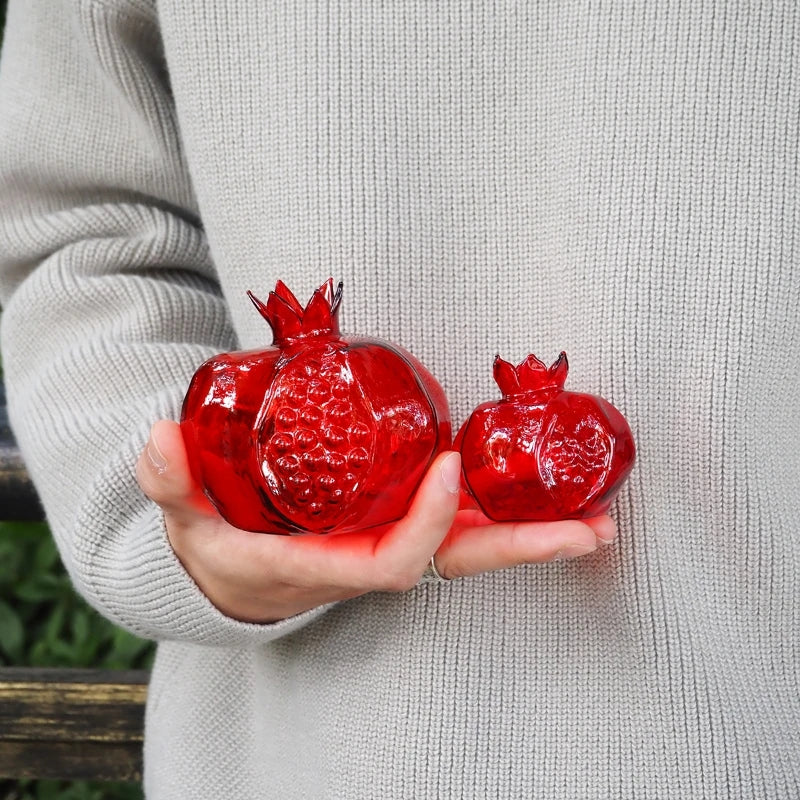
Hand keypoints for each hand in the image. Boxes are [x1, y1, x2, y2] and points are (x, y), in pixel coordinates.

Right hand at [136, 421, 615, 622]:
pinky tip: (548, 491)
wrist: (237, 570)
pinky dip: (508, 510)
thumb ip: (171, 482)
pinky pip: (464, 521)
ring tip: (598, 514)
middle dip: (525, 547)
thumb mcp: (188, 518)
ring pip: (474, 543)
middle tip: (592, 528)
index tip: (450, 468)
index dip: (428, 524)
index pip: (395, 561)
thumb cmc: (219, 546)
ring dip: (536, 529)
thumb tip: (156, 436)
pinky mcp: (402, 522)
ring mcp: (397, 540)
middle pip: (461, 561)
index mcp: (331, 566)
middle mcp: (378, 558)